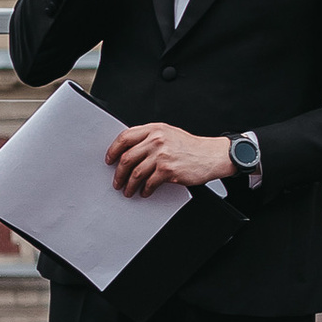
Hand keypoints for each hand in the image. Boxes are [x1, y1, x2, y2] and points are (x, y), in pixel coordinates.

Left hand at [105, 123, 232, 196]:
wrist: (211, 155)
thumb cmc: (191, 147)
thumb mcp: (169, 134)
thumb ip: (150, 138)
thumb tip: (130, 151)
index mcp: (155, 129)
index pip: (125, 137)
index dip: (114, 150)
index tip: (110, 160)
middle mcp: (157, 140)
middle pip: (127, 157)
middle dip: (119, 173)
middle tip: (117, 181)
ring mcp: (162, 155)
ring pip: (135, 173)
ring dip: (129, 185)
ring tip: (128, 190)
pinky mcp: (168, 170)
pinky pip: (149, 183)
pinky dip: (144, 190)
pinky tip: (144, 192)